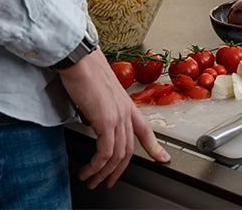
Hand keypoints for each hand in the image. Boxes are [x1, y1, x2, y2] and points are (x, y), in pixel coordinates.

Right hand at [58, 49, 168, 188]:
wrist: (78, 58)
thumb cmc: (84, 70)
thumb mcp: (98, 93)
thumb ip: (101, 109)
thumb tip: (92, 121)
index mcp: (126, 104)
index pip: (146, 130)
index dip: (155, 147)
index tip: (163, 158)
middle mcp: (126, 111)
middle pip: (129, 150)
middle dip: (118, 171)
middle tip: (107, 182)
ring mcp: (118, 115)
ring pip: (117, 155)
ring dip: (103, 173)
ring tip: (91, 180)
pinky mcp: (106, 120)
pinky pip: (105, 152)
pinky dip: (96, 166)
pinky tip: (88, 170)